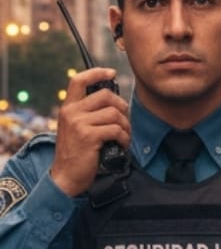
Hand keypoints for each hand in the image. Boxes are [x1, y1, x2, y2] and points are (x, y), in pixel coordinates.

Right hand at [50, 67, 129, 196]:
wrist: (66, 175)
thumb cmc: (76, 153)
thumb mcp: (76, 128)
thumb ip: (88, 114)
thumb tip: (113, 103)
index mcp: (68, 108)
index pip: (78, 80)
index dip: (96, 73)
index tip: (111, 72)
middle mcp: (71, 112)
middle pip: (106, 96)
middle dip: (122, 107)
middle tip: (124, 120)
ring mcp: (79, 123)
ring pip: (114, 113)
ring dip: (126, 126)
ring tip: (124, 136)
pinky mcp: (89, 136)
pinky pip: (116, 130)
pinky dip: (125, 138)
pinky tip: (122, 144)